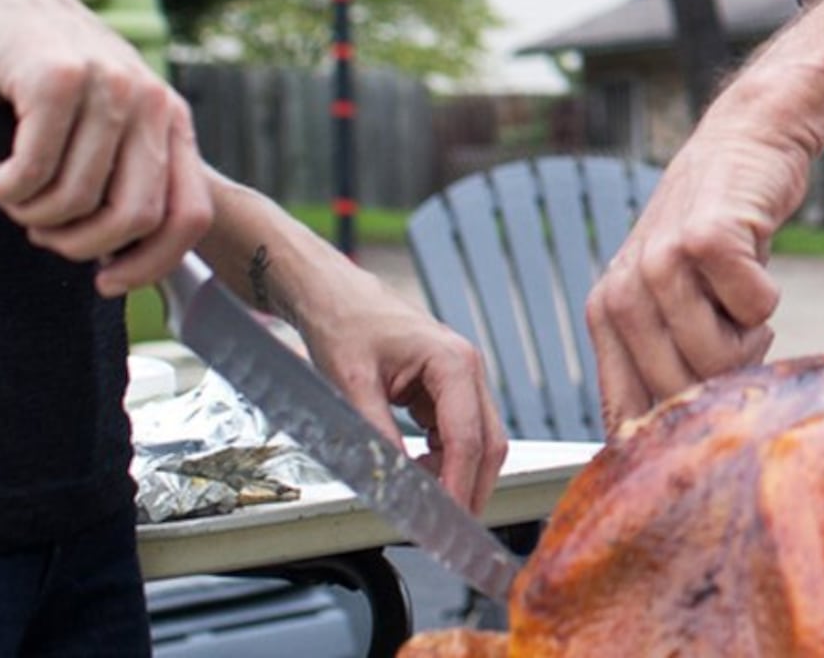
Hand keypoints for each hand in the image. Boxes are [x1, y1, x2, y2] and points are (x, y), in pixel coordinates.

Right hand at [0, 0, 210, 295]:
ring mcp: (108, 85)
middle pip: (132, 218)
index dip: (151, 264)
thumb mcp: (100, 117)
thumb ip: (120, 170)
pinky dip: (5, 188)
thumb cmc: (42, 70)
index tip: (106, 282)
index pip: (189, 215)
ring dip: (31, 214)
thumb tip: (120, 259)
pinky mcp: (58, 79)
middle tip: (42, 230)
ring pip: (75, 200)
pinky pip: (32, 172)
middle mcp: (151, 99)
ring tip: (10, 193)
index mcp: (170, 117)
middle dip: (80, 245)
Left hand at [294, 276, 506, 511]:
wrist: (335, 296)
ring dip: (456, 475)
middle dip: (470, 488)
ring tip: (421, 499)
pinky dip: (444, 460)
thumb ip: (377, 435)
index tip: (444, 520)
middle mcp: (467, 370)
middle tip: (445, 529)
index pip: (468, 438)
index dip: (458, 485)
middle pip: (488, 444)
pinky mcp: (446, 389)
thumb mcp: (352, 385)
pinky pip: (458, 434)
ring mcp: (460, 380)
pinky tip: (418, 472)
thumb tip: (394, 481)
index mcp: (452, 362)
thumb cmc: (345, 323)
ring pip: (478, 442)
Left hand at [586, 124, 803, 427]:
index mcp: (605, 319)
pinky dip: (768, 294)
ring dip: (751, 334)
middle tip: (735, 328)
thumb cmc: (715, 236)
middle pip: (682, 393)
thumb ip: (662, 361)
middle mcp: (620, 295)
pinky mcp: (705, 241)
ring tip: (741, 294)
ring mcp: (658, 265)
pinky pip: (756, 310)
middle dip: (726, 373)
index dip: (669, 439)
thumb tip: (671, 453)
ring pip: (718, 358)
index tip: (705, 441)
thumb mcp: (671, 298)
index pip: (626, 414)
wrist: (743, 144)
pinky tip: (752, 259)